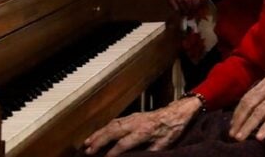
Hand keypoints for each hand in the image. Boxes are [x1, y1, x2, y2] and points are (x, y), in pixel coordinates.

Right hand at [83, 97, 200, 155]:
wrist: (177, 112)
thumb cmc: (171, 130)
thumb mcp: (163, 145)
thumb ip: (149, 152)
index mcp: (144, 131)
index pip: (124, 143)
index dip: (113, 152)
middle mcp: (135, 122)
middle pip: (113, 131)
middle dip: (99, 141)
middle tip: (88, 151)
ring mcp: (133, 117)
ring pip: (111, 125)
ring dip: (98, 134)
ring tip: (87, 143)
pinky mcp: (132, 116)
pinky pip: (115, 121)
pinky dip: (104, 127)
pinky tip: (97, 133)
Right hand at [156, 0, 199, 11]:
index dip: (196, 4)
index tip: (198, 8)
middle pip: (187, 0)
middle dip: (190, 8)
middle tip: (192, 13)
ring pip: (179, 2)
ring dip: (183, 9)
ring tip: (186, 13)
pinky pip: (170, 1)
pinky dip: (175, 7)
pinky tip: (178, 11)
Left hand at [229, 72, 264, 141]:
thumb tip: (253, 108)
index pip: (247, 98)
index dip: (238, 112)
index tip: (232, 124)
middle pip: (249, 104)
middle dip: (239, 120)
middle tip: (233, 133)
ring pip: (259, 112)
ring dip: (248, 126)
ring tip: (240, 137)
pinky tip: (260, 136)